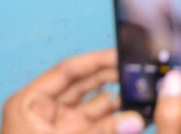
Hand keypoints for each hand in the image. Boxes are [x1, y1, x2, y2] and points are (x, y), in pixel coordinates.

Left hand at [0, 49, 143, 133]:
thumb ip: (102, 131)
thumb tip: (137, 120)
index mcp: (31, 103)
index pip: (67, 71)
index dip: (97, 60)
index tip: (126, 54)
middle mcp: (47, 112)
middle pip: (86, 85)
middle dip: (115, 79)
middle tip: (144, 72)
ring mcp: (63, 128)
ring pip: (99, 106)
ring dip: (122, 102)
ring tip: (149, 95)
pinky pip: (103, 126)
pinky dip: (120, 122)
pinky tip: (141, 117)